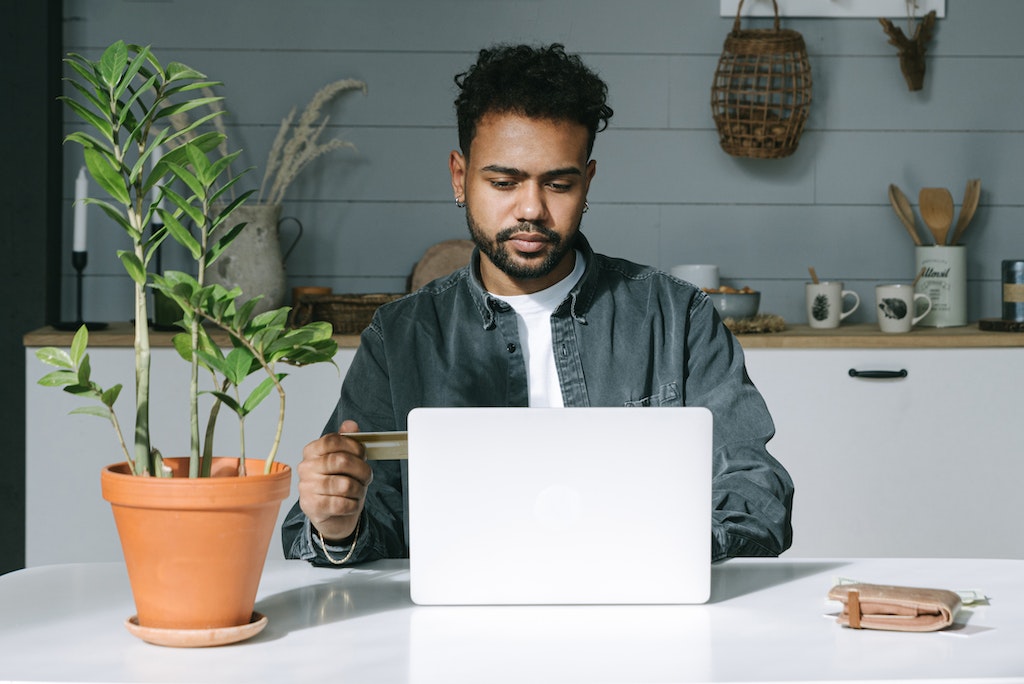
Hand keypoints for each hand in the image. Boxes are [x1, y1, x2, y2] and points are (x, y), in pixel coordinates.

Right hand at [297, 419, 373, 542]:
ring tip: (359, 491)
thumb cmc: (339, 482)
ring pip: (345, 484)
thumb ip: (348, 440)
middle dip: (362, 470)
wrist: (331, 514)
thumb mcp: (345, 459)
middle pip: (341, 461)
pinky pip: (342, 503)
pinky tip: (351, 503)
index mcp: (312, 451)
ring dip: (359, 489)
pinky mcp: (312, 506)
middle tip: (367, 476)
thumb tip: (351, 424)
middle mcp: (306, 467)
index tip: (363, 454)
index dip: (354, 446)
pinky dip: (353, 504)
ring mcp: (306, 487)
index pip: (333, 440)